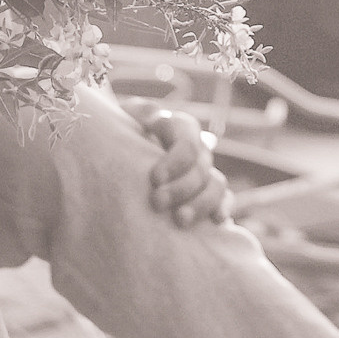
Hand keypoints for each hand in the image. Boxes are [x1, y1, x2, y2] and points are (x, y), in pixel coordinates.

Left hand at [122, 100, 231, 227]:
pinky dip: (223, 208)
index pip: (187, 140)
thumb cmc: (114, 138)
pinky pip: (225, 198)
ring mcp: (204, 170)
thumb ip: (134, 116)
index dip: (176, 161)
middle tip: (157, 203)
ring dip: (200, 203)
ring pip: (216, 183)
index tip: (155, 179)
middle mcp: (194, 146)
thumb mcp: (120, 122)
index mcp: (175, 125)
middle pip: (200, 166)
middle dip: (181, 187)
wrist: (114, 158)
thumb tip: (149, 117)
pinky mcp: (208, 192)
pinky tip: (216, 221)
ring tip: (180, 220)